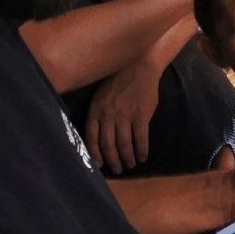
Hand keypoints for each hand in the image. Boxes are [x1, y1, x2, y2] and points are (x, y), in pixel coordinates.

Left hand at [84, 58, 161, 173]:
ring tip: (131, 164)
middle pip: (108, 145)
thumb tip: (99, 134)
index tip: (99, 165)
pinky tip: (143, 156)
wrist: (139, 65)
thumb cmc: (118, 80)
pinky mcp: (141, 116)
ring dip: (128, 158)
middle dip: (113, 160)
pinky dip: (142, 150)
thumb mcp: (101, 95)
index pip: (91, 138)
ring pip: (124, 144)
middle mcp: (108, 115)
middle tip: (118, 169)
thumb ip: (99, 113)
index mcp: (96, 110)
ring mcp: (125, 116)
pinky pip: (140, 139)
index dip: (95, 154)